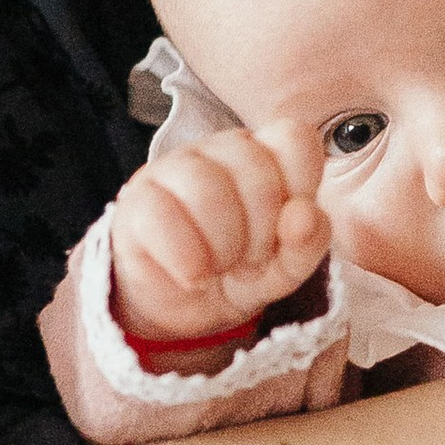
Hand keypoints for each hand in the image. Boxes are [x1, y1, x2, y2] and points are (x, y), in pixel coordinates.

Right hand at [109, 123, 330, 347]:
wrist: (179, 306)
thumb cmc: (237, 272)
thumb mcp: (285, 268)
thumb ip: (308, 242)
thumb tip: (304, 214)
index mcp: (265, 154)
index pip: (295, 138)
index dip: (300, 187)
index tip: (286, 229)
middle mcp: (219, 151)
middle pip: (257, 174)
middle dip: (262, 235)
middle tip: (248, 261)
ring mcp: (173, 168)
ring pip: (209, 191)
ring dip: (223, 249)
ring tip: (218, 268)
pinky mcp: (136, 200)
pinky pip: (164, 217)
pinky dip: (187, 261)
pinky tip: (191, 276)